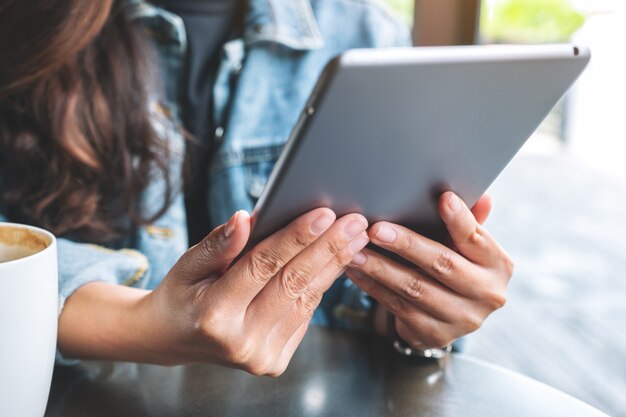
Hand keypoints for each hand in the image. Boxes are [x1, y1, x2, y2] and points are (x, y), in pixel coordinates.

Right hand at [141, 208, 368, 374]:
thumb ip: (217, 244)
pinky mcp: (275, 362)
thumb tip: (244, 217)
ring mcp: (261, 357)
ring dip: (334, 266)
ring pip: (306, 300)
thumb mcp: (187, 265)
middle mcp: (241, 342)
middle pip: (294, 284)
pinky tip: (336, 261)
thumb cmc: (181, 294)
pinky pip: (305, 315)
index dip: (295, 238)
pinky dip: (322, 285)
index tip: (324, 213)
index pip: (263, 267)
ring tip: (355, 238)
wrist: (174, 339)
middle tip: (356, 221)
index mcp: (215, 316)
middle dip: (329, 249)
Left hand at [345, 192, 512, 349]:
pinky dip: (373, 287)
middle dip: (406, 245)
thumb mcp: (466, 245)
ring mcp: (462, 319)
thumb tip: (482, 197)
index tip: (442, 199)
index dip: (460, 220)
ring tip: (356, 250)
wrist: (448, 314)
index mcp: (498, 265)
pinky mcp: (435, 334)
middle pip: (442, 264)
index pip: (477, 239)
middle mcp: (487, 294)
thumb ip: (469, 223)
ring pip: (415, 288)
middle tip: (376, 230)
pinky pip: (398, 307)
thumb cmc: (455, 264)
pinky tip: (356, 271)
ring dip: (381, 268)